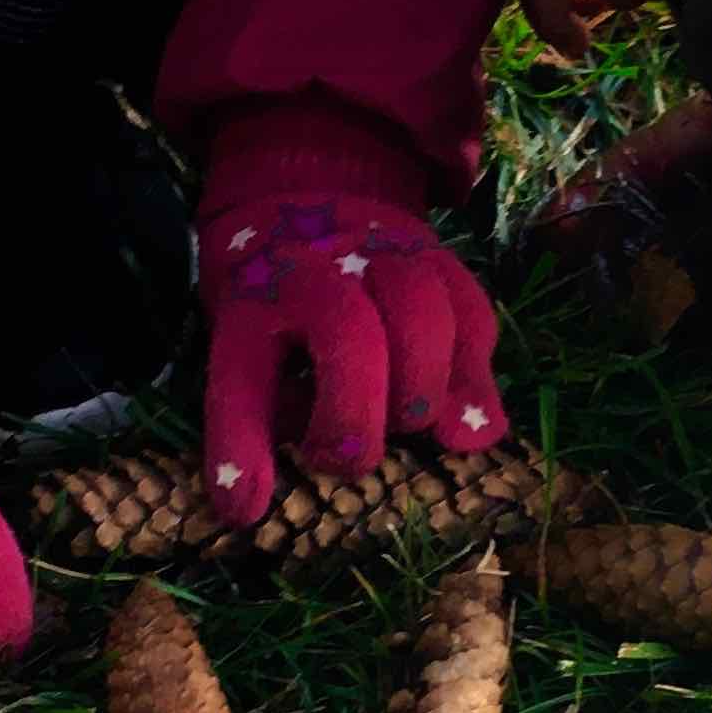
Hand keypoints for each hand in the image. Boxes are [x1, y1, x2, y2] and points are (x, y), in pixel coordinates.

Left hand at [198, 142, 507, 527]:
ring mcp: (397, 255)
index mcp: (273, 290)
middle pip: (373, 330)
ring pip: (433, 314)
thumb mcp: (235, 358)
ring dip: (433, 390)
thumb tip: (243, 512)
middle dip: (376, 411)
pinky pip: (476, 318)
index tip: (303, 470)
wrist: (305, 199)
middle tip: (363, 449)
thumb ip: (240, 432)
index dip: (319, 428)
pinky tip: (460, 415)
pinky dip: (474, 375)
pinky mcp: (446, 265)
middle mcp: (337, 263)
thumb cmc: (269, 307)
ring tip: (422, 431)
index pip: (298, 358)